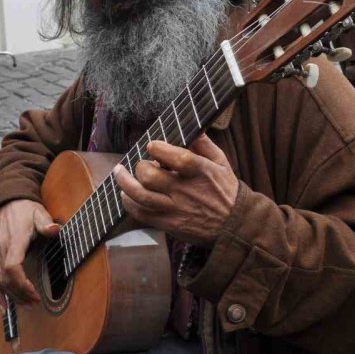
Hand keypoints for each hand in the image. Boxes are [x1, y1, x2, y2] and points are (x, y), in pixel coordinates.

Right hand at [0, 199, 58, 309]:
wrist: (4, 201)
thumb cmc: (25, 210)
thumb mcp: (38, 212)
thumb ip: (45, 223)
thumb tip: (54, 229)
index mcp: (13, 238)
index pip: (13, 266)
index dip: (22, 283)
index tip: (35, 294)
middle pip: (5, 278)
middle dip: (20, 294)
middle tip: (35, 303)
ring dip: (11, 296)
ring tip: (26, 305)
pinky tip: (3, 307)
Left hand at [115, 133, 238, 247]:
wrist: (234, 226)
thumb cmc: (226, 190)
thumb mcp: (221, 163)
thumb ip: (204, 144)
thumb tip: (191, 127)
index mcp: (201, 172)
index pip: (178, 159)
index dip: (160, 149)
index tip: (151, 145)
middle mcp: (186, 191)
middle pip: (152, 177)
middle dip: (140, 167)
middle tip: (139, 163)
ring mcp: (176, 209)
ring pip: (141, 196)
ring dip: (125, 183)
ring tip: (120, 173)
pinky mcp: (169, 224)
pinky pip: (142, 214)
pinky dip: (129, 203)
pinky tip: (126, 195)